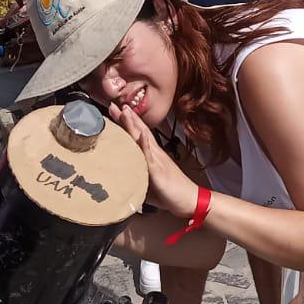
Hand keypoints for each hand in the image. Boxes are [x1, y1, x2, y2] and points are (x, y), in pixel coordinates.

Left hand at [109, 101, 200, 217]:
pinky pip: (151, 156)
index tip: (116, 111)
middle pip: (139, 131)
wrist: (188, 199)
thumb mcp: (148, 182)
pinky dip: (145, 144)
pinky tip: (141, 135)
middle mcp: (155, 153)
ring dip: (134, 124)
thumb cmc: (169, 192)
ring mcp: (157, 160)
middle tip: (114, 104)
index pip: (138, 135)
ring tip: (125, 111)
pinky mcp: (158, 170)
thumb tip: (120, 176)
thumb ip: (136, 175)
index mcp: (152, 155)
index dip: (127, 123)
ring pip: (143, 138)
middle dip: (127, 117)